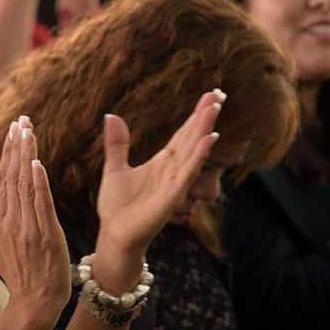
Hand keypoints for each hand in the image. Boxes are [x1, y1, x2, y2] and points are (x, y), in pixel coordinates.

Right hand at [0, 116, 69, 316]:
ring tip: (28, 130)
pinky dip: (38, 183)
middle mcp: (11, 221)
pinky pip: (41, 205)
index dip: (6, 152)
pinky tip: (37, 163)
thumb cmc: (16, 275)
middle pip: (11, 176)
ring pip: (25, 185)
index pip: (1, 179)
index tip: (12, 129)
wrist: (34, 303)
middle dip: (16, 145)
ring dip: (27, 155)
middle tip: (21, 119)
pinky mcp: (47, 235)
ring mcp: (28, 228)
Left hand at [95, 90, 223, 261]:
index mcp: (162, 163)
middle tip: (219, 94)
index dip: (195, 115)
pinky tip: (208, 138)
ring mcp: (175, 182)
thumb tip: (111, 115)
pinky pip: (188, 172)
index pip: (183, 134)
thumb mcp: (115, 168)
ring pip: (193, 150)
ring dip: (204, 129)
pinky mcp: (173, 196)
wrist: (115, 235)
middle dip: (204, 116)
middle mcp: (173, 170)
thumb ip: (117, 143)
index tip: (210, 95)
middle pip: (192, 138)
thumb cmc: (118, 206)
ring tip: (214, 108)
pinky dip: (198, 155)